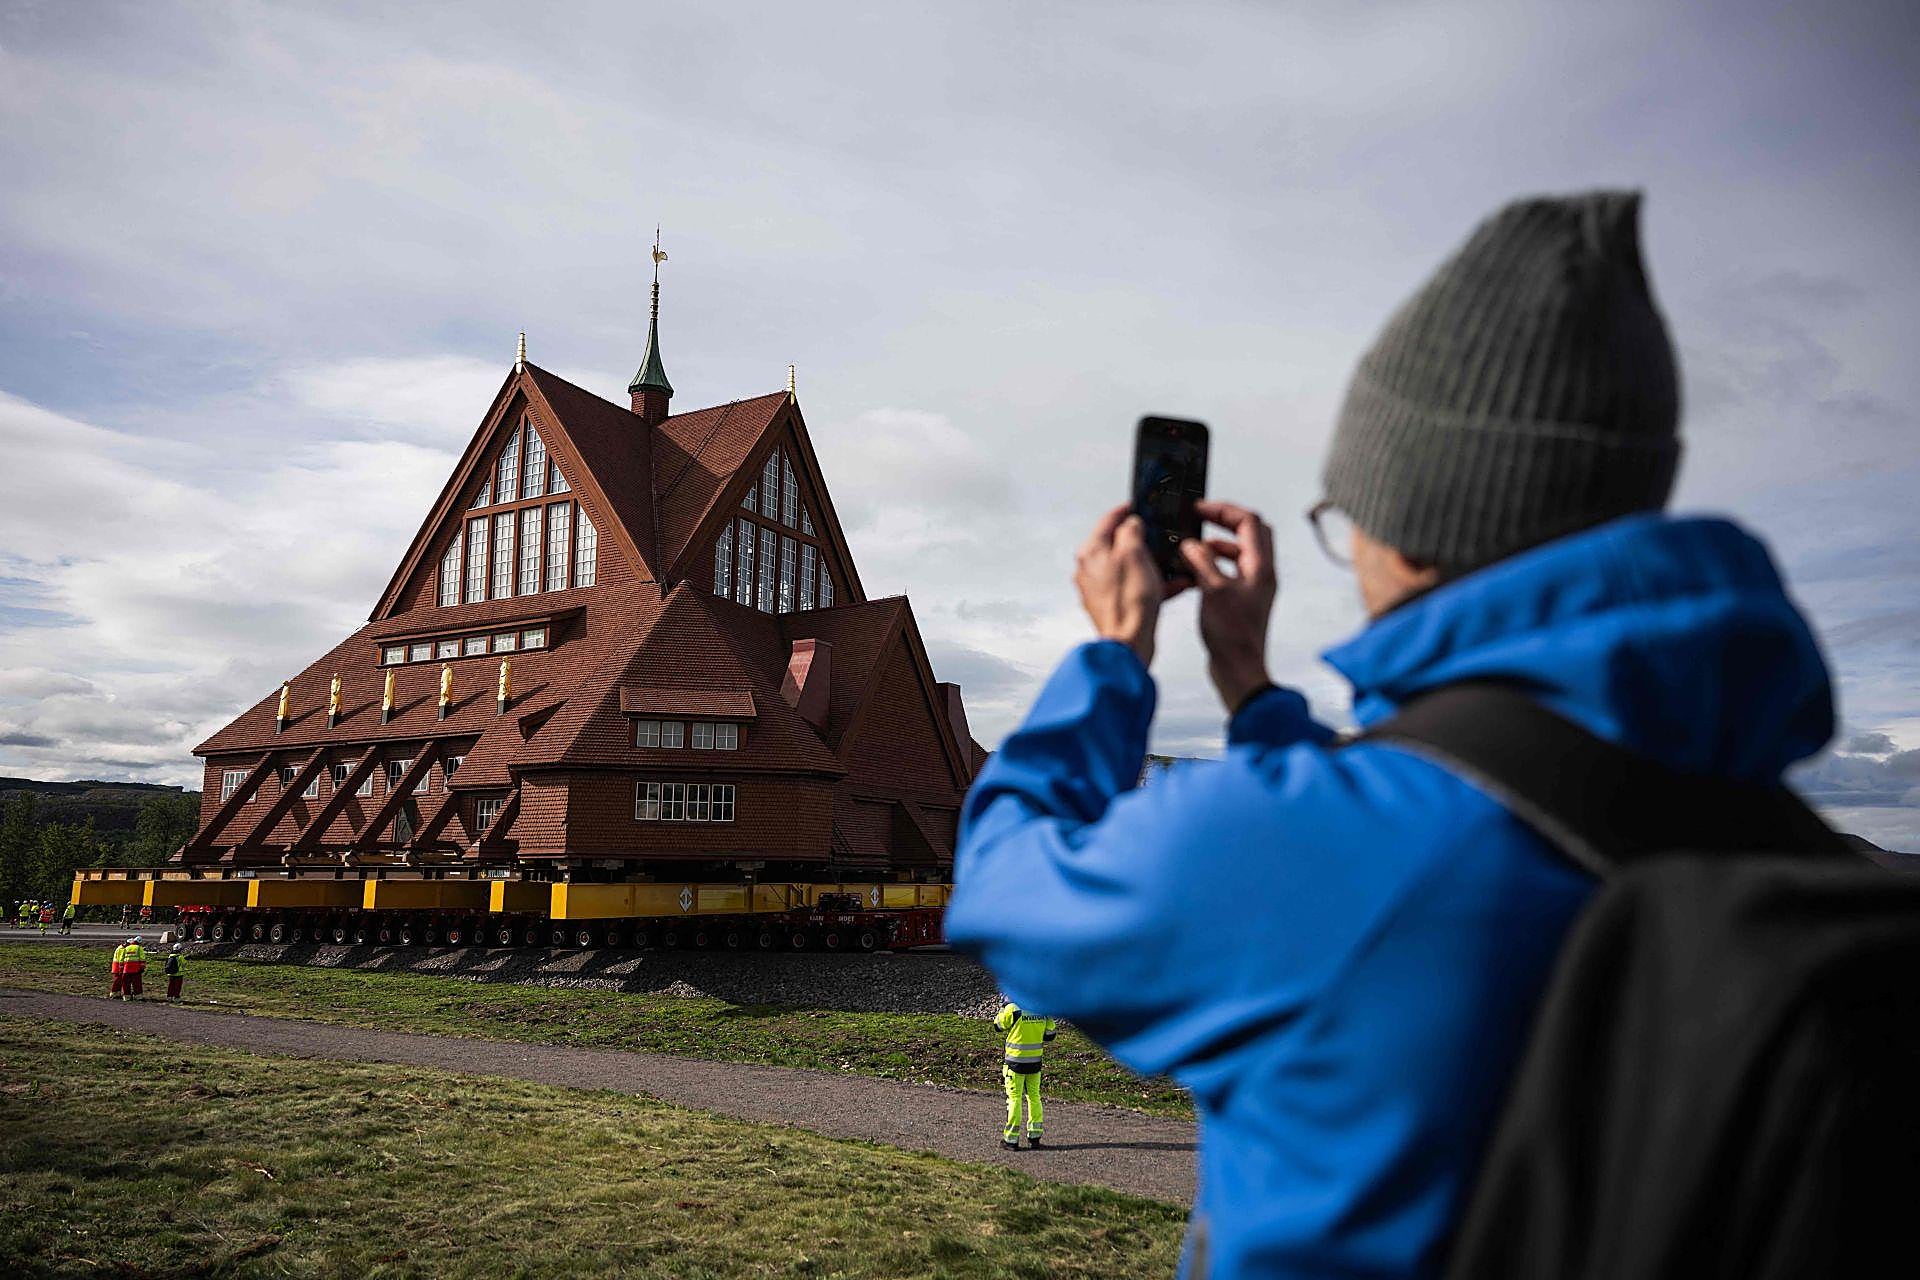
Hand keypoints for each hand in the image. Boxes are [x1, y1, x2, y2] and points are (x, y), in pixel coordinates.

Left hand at [1074, 505, 1164, 667]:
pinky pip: (1135, 587)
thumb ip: (1131, 531)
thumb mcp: (1134, 553)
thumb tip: (1131, 523)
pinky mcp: (1113, 605)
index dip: (1125, 511)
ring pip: (1129, 567)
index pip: (1107, 521)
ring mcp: (1100, 589)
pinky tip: (1172, 585)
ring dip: (1151, 565)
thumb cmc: (1128, 602)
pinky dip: (1152, 584)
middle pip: (1118, 545)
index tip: (1136, 506)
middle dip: (1142, 541)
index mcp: (1091, 553)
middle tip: (1158, 537)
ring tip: (1170, 564)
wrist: (1129, 643)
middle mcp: (1090, 570)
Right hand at [1180, 500, 1276, 712]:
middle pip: (1249, 532)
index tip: (1199, 510)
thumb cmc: (1232, 635)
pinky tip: (1192, 572)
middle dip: (1224, 522)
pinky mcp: (1241, 600)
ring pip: (1238, 552)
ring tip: (1191, 548)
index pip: (1249, 522)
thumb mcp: (1213, 591)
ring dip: (1216, 545)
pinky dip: (1212, 565)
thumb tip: (1191, 544)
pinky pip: (1229, 572)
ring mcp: (1252, 587)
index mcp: (1260, 567)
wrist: (1239, 669)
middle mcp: (1261, 574)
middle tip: (1199, 520)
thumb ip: (1202, 562)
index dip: (1224, 511)